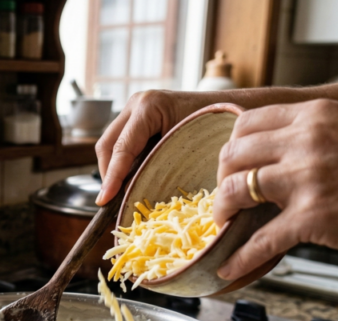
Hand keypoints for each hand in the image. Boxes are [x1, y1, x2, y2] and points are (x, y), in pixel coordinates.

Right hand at [95, 90, 210, 204]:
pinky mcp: (138, 117)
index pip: (121, 148)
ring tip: (120, 193)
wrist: (233, 107)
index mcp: (149, 106)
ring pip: (111, 144)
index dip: (111, 177)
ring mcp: (136, 108)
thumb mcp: (188, 149)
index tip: (104, 201)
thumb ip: (159, 166)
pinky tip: (131, 179)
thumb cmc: (218, 127)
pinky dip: (123, 163)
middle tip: (110, 201)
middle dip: (107, 174)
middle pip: (107, 145)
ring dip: (114, 169)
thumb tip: (133, 193)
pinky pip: (122, 143)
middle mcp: (138, 103)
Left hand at [214, 99, 337, 279]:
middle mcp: (308, 139)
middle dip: (221, 179)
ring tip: (225, 225)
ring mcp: (308, 177)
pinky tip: (229, 267)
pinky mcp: (313, 217)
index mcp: (317, 115)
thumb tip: (276, 153)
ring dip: (223, 211)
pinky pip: (259, 240)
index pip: (246, 122)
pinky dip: (239, 257)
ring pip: (237, 190)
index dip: (231, 148)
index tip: (232, 167)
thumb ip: (314, 137)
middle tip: (227, 198)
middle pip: (233, 154)